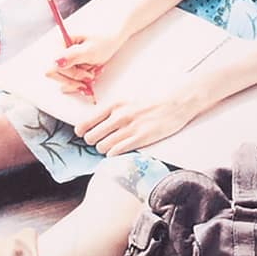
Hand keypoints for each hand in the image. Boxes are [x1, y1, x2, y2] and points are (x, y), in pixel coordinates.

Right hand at [44, 29, 126, 96]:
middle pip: (55, 74)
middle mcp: (58, 50)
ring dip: (79, 78)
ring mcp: (62, 57)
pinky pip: (68, 77)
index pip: (55, 67)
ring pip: (62, 77)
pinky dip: (81, 78)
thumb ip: (73, 56)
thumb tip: (57, 62)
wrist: (112, 37)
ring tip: (93, 71)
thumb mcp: (90, 49)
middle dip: (74, 78)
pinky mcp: (68, 63)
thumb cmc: (103, 40)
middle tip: (91, 76)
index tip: (87, 76)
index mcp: (59, 42)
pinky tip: (91, 71)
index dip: (71, 74)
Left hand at [73, 86, 203, 156]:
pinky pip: (116, 152)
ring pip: (102, 147)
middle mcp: (119, 116)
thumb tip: (93, 124)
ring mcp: (129, 128)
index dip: (82, 131)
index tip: (84, 134)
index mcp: (114, 105)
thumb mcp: (126, 101)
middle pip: (91, 137)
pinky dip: (115, 154)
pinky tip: (121, 149)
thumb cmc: (150, 104)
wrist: (174, 104)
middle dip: (94, 142)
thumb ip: (110, 111)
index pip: (85, 122)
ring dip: (105, 149)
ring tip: (113, 146)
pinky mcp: (140, 138)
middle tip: (101, 141)